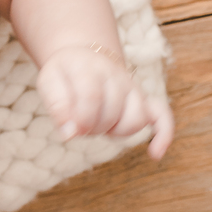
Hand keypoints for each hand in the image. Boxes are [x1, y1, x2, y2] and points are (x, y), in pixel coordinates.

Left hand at [37, 46, 174, 160]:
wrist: (84, 57)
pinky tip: (154, 154)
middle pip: (113, 112)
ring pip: (136, 118)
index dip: (82, 118)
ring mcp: (132, 88)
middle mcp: (116, 75)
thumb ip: (57, 105)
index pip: (92, 96)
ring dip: (117, 131)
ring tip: (101, 126)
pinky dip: (162, 134)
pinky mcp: (144, 100)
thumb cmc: (65, 74)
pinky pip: (162, 116)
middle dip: (93, 127)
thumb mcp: (49, 81)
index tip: (72, 130)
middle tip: (80, 123)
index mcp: (89, 68)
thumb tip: (70, 134)